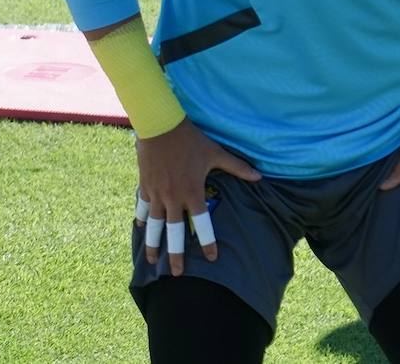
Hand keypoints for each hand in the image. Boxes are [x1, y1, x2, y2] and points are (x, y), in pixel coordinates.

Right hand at [135, 118, 259, 275]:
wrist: (160, 125)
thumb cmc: (190, 139)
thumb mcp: (215, 152)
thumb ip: (237, 167)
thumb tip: (260, 176)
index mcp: (193, 192)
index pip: (202, 224)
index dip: (207, 243)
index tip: (211, 258)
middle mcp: (174, 198)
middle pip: (174, 233)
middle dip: (175, 255)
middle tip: (176, 273)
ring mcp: (157, 193)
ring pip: (154, 225)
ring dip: (153, 244)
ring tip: (152, 261)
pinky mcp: (145, 185)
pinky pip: (143, 207)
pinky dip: (141, 218)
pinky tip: (140, 228)